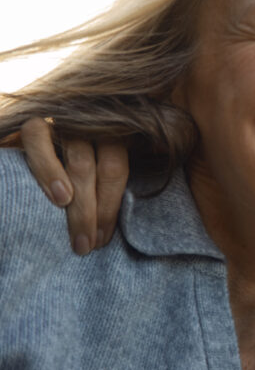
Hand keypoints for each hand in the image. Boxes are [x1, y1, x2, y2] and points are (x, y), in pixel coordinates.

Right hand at [21, 118, 129, 254]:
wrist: (15, 160)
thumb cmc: (62, 178)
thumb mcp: (89, 181)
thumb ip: (106, 187)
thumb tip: (123, 215)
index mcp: (113, 137)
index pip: (119, 169)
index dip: (113, 206)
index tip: (103, 239)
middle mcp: (92, 128)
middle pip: (108, 167)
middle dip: (101, 211)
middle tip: (90, 245)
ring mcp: (64, 124)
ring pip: (81, 160)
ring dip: (82, 203)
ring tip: (79, 235)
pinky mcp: (33, 125)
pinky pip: (42, 141)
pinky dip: (51, 170)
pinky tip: (60, 197)